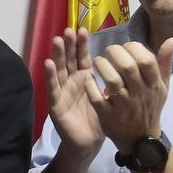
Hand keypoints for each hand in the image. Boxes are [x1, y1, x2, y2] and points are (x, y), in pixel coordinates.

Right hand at [43, 28, 102, 154]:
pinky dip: (50, 76)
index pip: (82, 57)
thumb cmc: (98, 119)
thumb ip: (112, 80)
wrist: (88, 143)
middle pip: (68, 60)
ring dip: (57, 56)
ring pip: (59, 71)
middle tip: (69, 30)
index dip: (81, 44)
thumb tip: (124, 61)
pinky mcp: (56, 104)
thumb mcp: (107, 96)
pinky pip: (53, 89)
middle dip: (68, 45)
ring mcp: (62, 92)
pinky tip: (48, 63)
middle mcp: (71, 82)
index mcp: (84, 78)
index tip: (83, 29)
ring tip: (57, 40)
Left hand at [86, 38, 172, 149]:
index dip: (133, 48)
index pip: (146, 60)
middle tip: (109, 51)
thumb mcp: (163, 86)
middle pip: (128, 67)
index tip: (125, 47)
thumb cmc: (151, 106)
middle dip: (115, 52)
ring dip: (102, 66)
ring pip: (112, 80)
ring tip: (99, 61)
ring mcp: (123, 106)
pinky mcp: (108, 116)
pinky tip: (90, 78)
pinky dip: (91, 85)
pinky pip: (97, 98)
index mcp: (154, 85)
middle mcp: (139, 94)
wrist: (141, 139)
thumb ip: (165, 62)